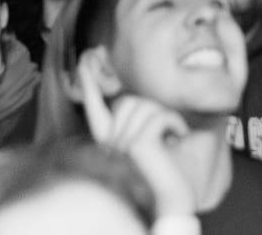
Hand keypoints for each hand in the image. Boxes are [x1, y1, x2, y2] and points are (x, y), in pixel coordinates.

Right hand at [79, 58, 194, 219]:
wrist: (174, 197)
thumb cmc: (165, 168)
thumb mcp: (149, 139)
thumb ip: (139, 121)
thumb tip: (139, 100)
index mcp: (110, 143)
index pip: (95, 111)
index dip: (89, 87)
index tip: (83, 65)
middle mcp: (110, 145)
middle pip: (128, 102)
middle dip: (151, 109)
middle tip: (164, 133)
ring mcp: (121, 146)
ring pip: (145, 106)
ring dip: (166, 117)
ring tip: (172, 138)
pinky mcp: (137, 147)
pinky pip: (159, 117)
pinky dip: (175, 123)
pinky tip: (178, 138)